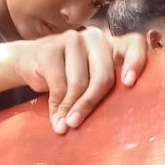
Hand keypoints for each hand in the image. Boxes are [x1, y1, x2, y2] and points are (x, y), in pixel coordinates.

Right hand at [14, 27, 146, 133]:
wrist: (28, 62)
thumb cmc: (68, 77)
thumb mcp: (90, 80)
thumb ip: (105, 89)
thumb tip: (123, 119)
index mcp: (112, 46)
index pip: (135, 44)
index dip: (136, 62)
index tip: (129, 83)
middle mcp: (96, 38)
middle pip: (103, 76)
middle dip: (90, 104)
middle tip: (77, 124)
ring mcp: (73, 39)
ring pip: (79, 84)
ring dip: (71, 109)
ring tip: (65, 126)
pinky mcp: (51, 47)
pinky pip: (59, 85)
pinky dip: (57, 107)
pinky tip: (55, 119)